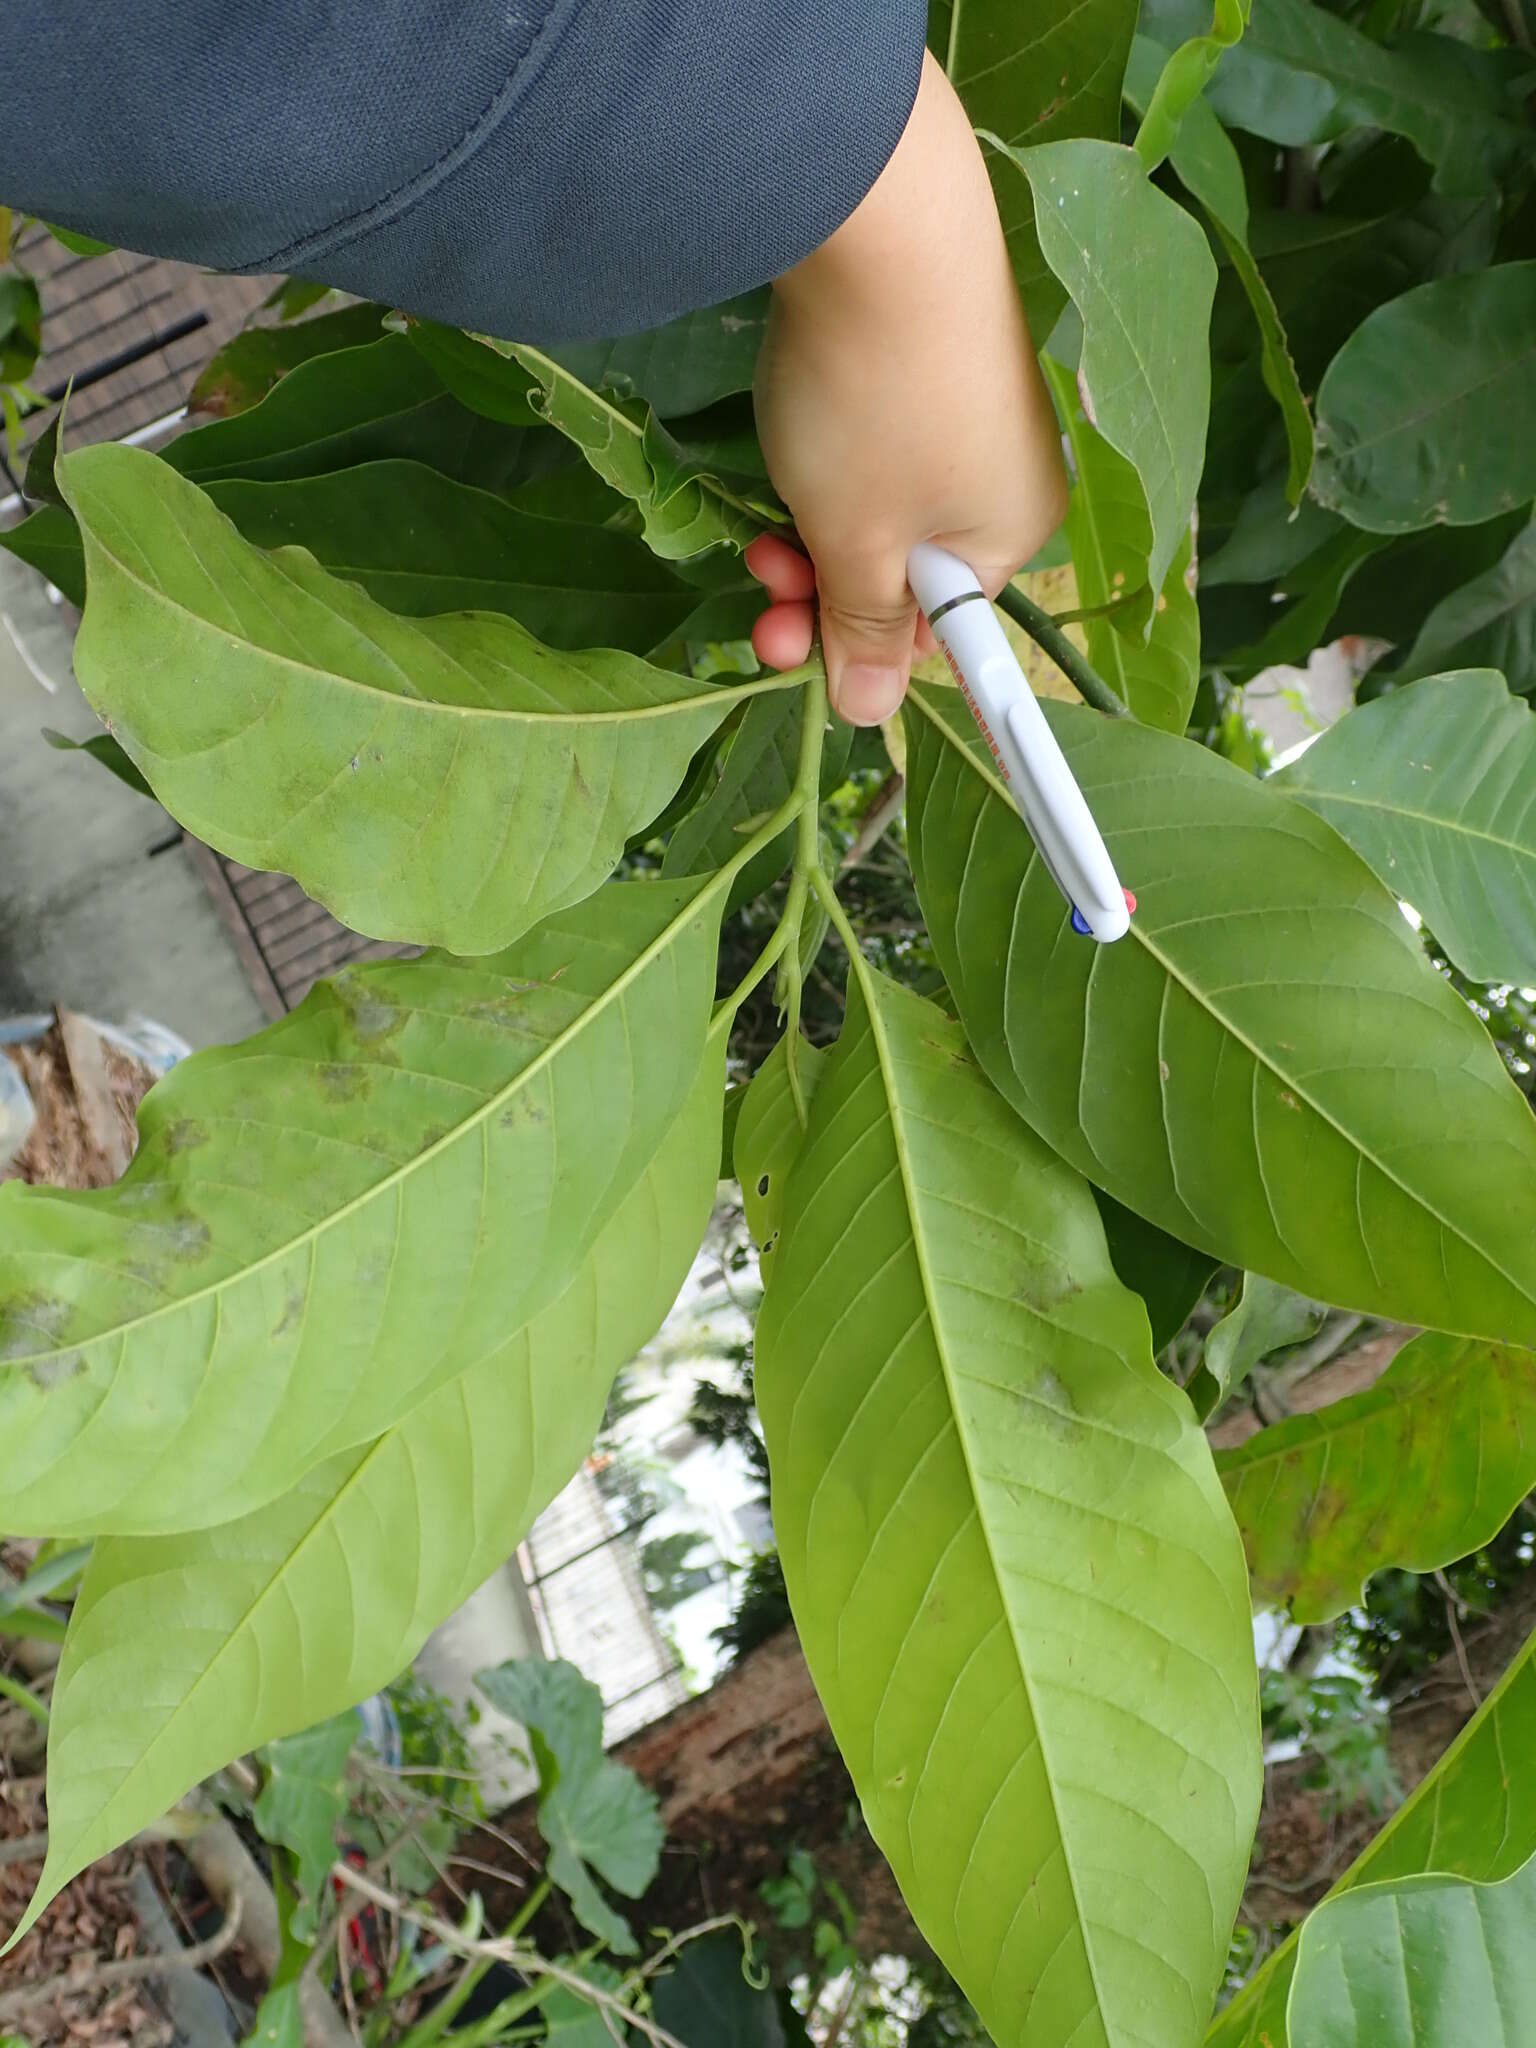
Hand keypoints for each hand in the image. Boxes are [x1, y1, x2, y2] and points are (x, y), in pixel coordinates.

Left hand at [749, 51, 1066, 726]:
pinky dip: (827, 461)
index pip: (935, 631)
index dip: (857, 650)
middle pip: (902, 569)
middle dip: (819, 590)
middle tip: (756, 597)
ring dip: (810, 532)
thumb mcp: (855, 541)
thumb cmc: (874, 407)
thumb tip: (870, 715)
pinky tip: (794, 439)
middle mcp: (1008, 476)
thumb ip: (862, 630)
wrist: (880, 217)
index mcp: (1011, 536)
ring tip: (759, 528)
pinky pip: (878, 441)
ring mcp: (973, 408)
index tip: (789, 654)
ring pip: (879, 506)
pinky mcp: (932, 351)